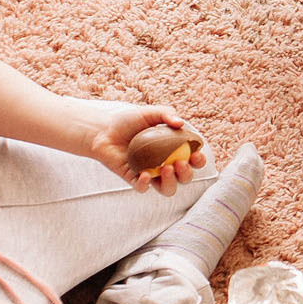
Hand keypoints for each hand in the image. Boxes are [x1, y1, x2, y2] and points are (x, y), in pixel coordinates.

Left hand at [73, 100, 204, 194]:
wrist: (103, 131)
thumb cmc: (128, 121)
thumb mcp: (149, 113)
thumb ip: (166, 114)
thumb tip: (181, 123)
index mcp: (174, 150)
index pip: (193, 159)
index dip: (199, 160)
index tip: (196, 154)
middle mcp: (165, 165)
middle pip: (184, 178)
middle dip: (187, 174)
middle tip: (180, 163)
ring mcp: (151, 174)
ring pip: (168, 189)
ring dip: (171, 183)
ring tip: (166, 169)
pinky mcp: (134, 180)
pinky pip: (144, 188)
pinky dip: (146, 184)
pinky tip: (144, 175)